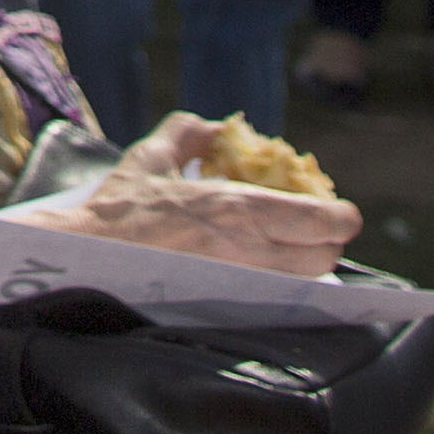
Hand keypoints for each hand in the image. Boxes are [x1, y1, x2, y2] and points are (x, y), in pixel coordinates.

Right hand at [67, 117, 360, 275]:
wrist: (89, 258)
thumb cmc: (119, 207)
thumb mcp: (151, 156)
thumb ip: (189, 133)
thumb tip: (219, 128)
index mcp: (235, 206)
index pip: (316, 219)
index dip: (340, 217)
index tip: (344, 212)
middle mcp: (246, 248)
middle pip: (322, 256)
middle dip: (329, 242)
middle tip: (322, 230)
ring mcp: (239, 282)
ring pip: (304, 280)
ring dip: (310, 263)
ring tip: (297, 248)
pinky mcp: (227, 304)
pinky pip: (277, 295)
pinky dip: (285, 282)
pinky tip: (270, 269)